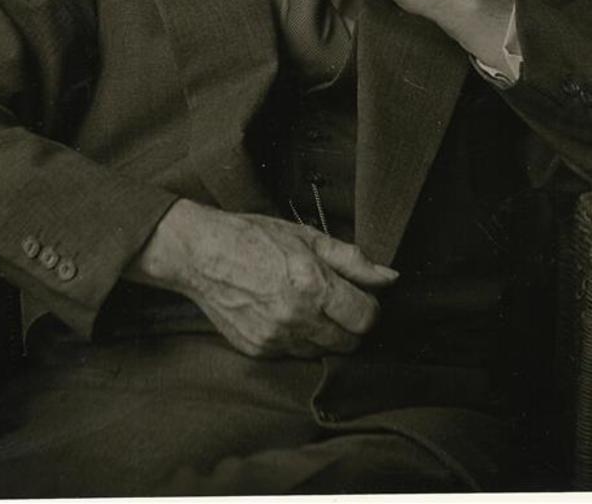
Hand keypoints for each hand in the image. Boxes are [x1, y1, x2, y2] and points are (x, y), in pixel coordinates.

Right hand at [126, 199, 397, 358]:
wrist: (201, 254)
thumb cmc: (254, 237)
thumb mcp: (308, 237)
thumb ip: (352, 260)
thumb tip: (390, 278)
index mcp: (313, 285)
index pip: (366, 319)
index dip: (369, 307)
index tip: (360, 296)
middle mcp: (296, 318)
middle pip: (349, 343)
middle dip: (351, 325)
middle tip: (337, 301)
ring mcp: (276, 339)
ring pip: (322, 352)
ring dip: (325, 334)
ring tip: (308, 305)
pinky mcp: (259, 352)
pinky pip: (294, 354)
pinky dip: (298, 339)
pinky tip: (285, 313)